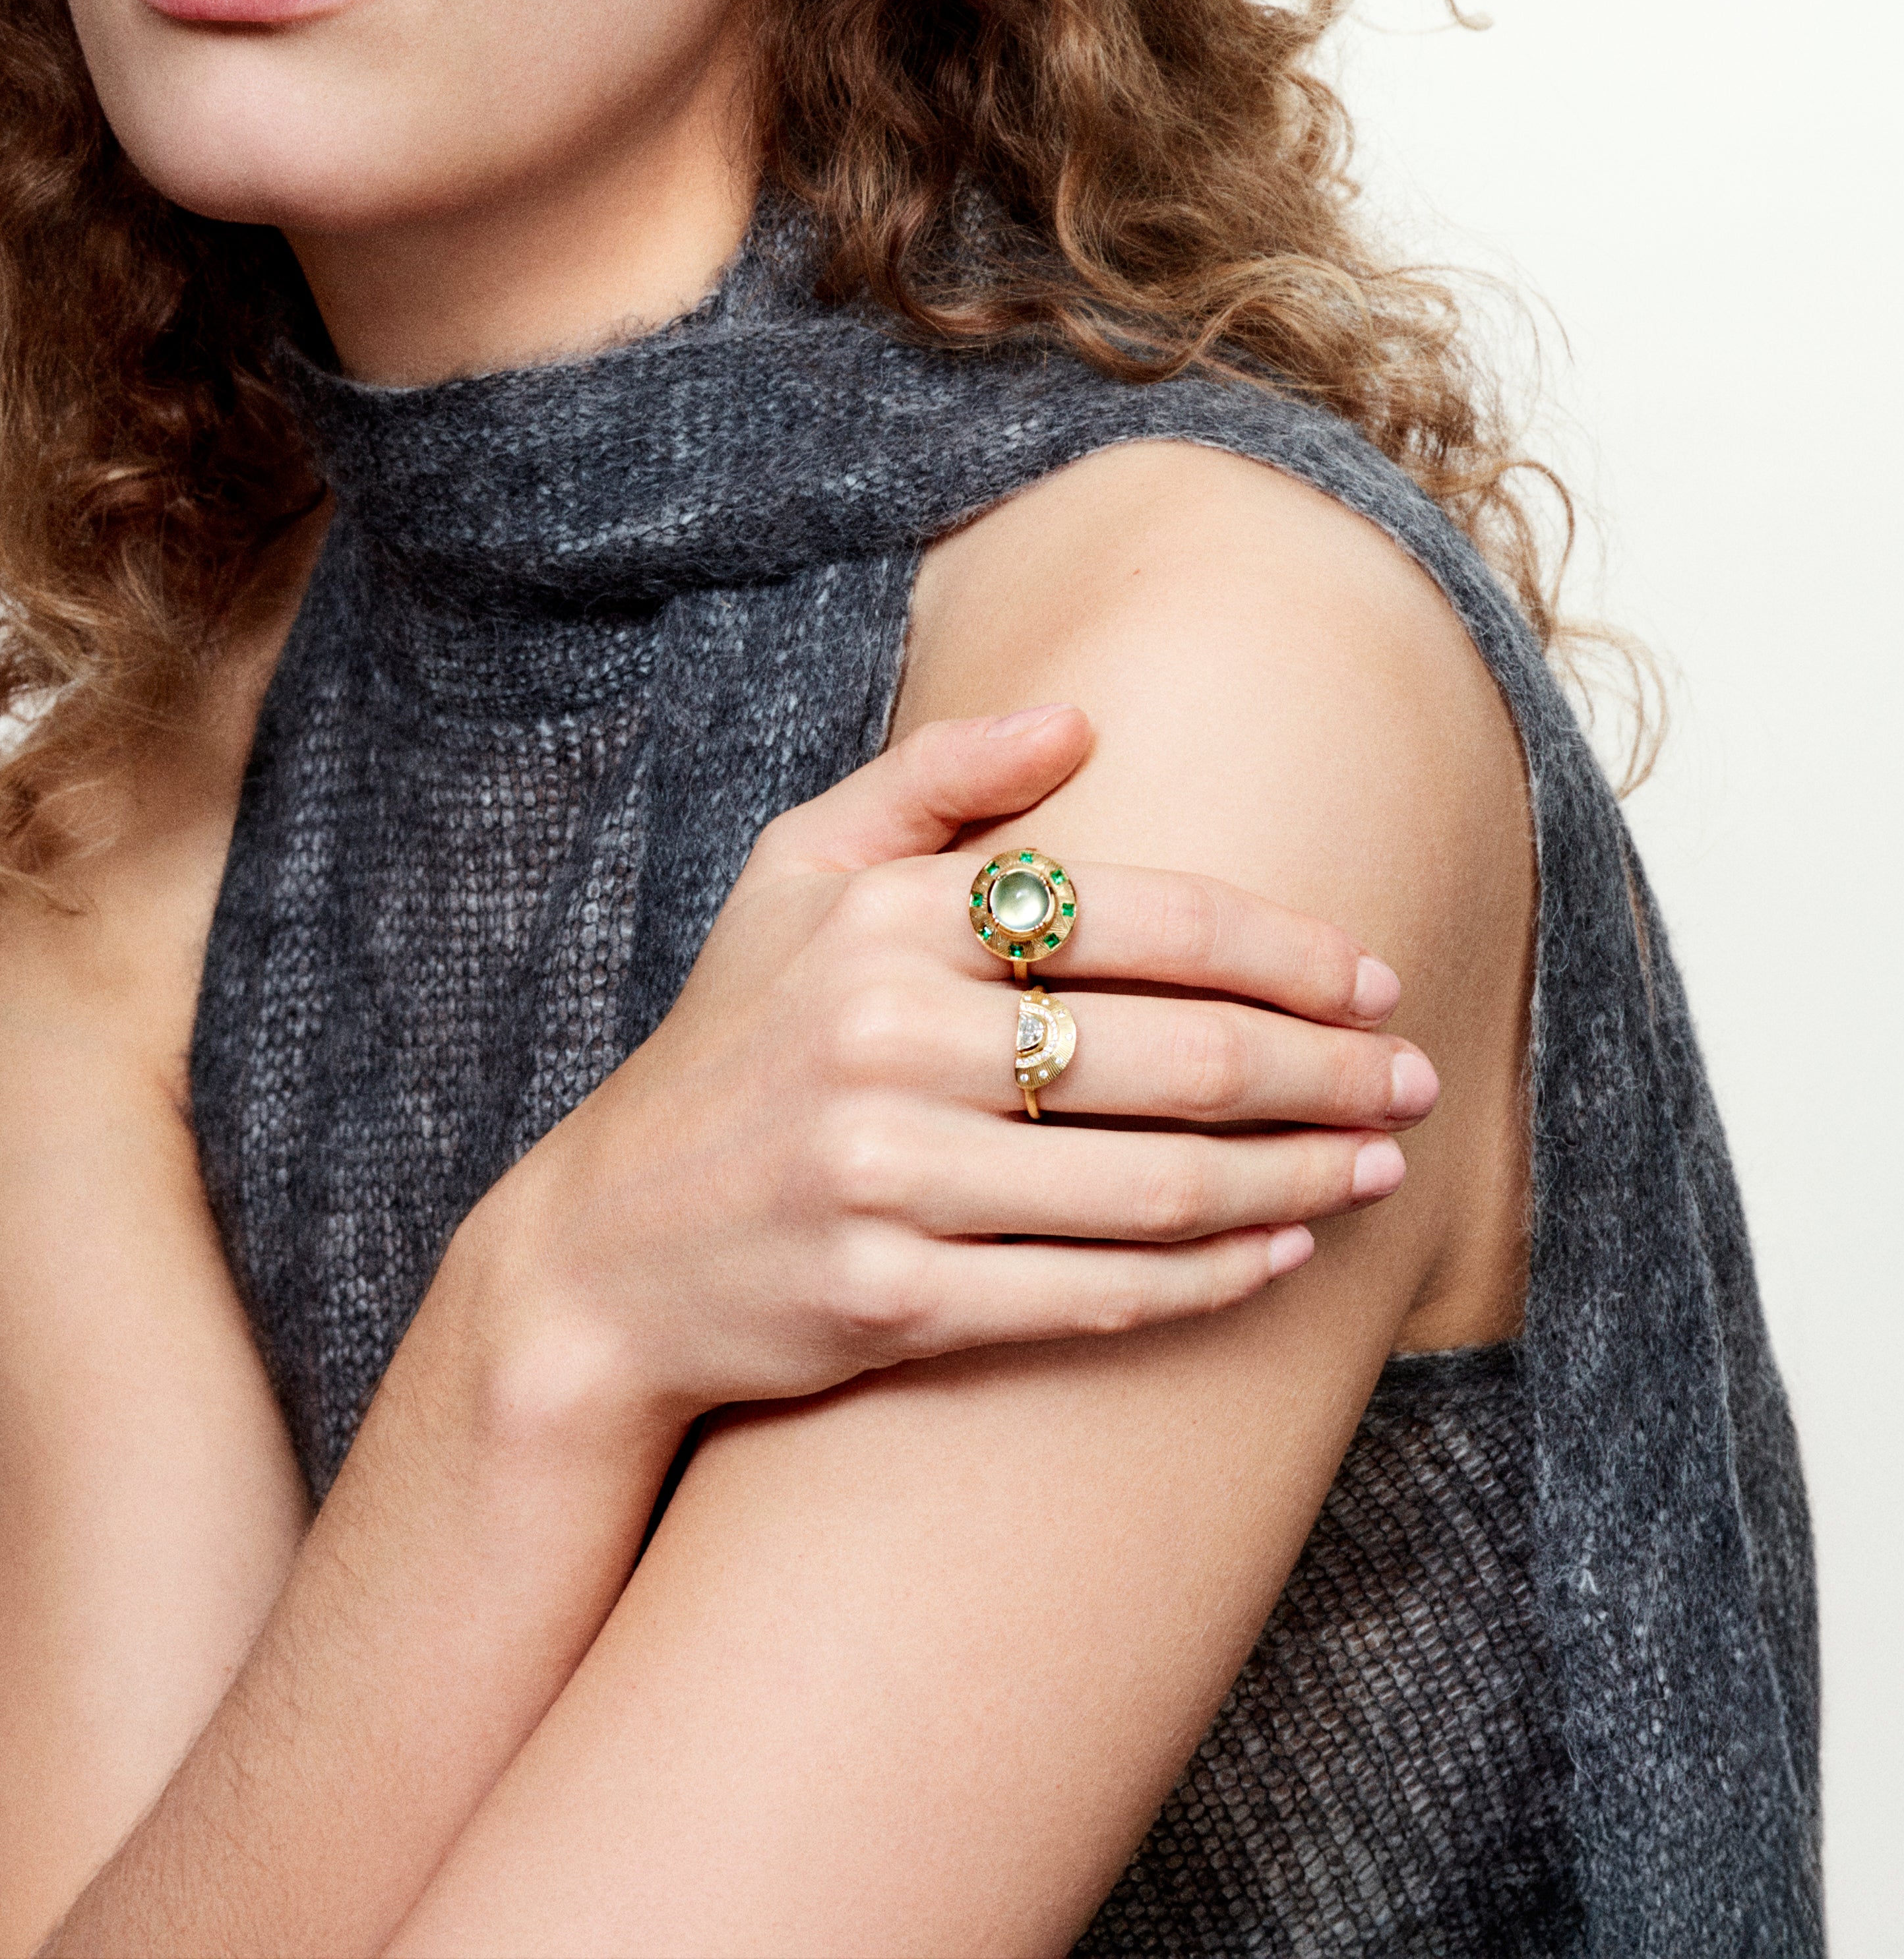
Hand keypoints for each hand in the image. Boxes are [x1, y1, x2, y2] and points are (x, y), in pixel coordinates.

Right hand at [472, 706, 1436, 1429]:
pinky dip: (1211, 1279)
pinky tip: (1279, 1256)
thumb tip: (1082, 720)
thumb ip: (934, 781)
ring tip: (1376, 1169)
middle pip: (1173, 1052)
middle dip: (1325, 1069)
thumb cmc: (730, 1043)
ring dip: (1297, 1178)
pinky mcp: (891, 1301)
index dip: (1280, 947)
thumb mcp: (794, 872)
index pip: (1137, 914)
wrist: (605, 1251)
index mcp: (884, 918)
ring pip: (1157, 1183)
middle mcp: (885, 1037)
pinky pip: (1098, 1293)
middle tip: (1417, 1082)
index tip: (1369, 978)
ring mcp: (887, 1177)